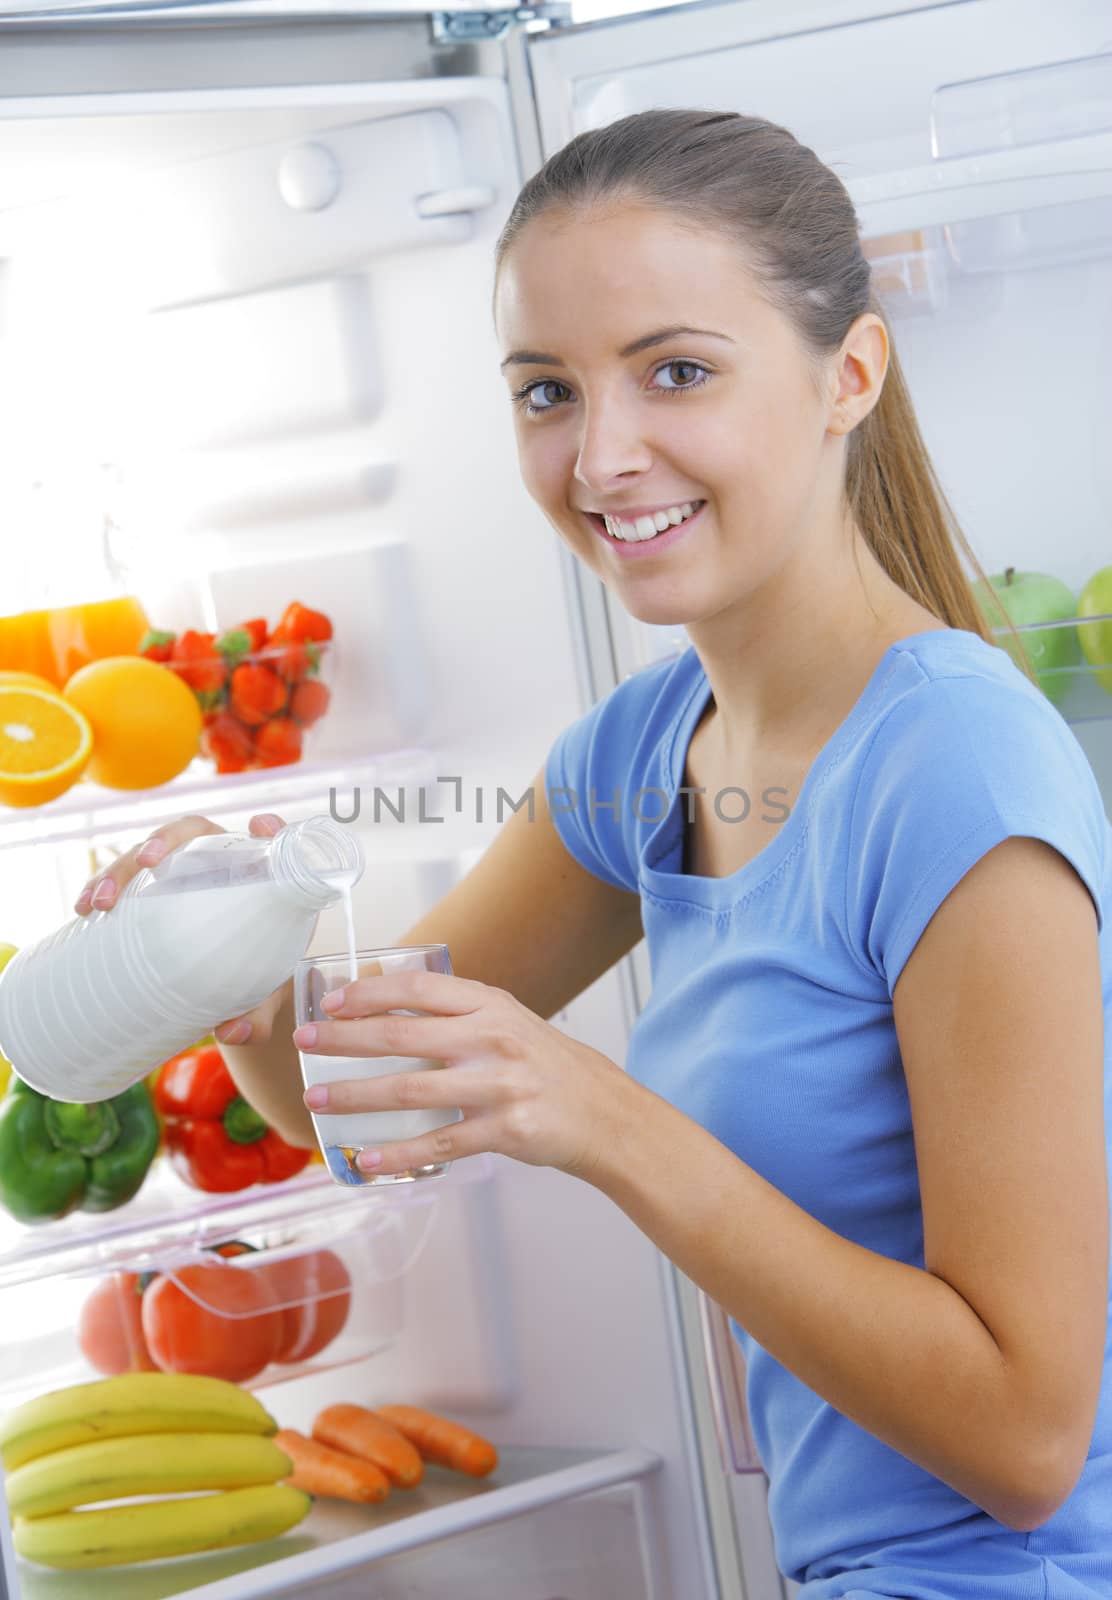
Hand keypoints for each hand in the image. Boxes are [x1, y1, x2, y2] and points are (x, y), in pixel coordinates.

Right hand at [73, 811, 289, 1047]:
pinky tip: (83, 910)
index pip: (270, 838)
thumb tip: (232, 1032)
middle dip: (164, 840)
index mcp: (260, 874)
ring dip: (120, 868)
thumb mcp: (265, 992)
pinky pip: (126, 877)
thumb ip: (258, 1012)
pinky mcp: (153, 888)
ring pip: (149, 851)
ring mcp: (182, 870)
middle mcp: (221, 861)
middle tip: (145, 864)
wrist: (234, 983)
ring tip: (98, 902)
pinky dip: (103, 886)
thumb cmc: (259, 974)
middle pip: (193, 834)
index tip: (259, 826)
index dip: (269, 828)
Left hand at [291, 969, 638, 1185]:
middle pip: (402, 1034)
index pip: (418, 988)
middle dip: (344, 1038)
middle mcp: (492, 1038)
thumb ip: (459, 1014)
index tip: (331, 1002)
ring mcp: (498, 1085)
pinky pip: (438, 1143)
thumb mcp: (509, 1022)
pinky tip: (365, 1159)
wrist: (603, 1113)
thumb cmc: (547, 1066)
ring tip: (317, 1100)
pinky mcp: (503, 1130)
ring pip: (410, 1088)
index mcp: (490, 1005)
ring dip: (356, 1095)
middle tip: (305, 1041)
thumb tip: (389, 1009)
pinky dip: (397, 1153)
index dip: (369, 992)